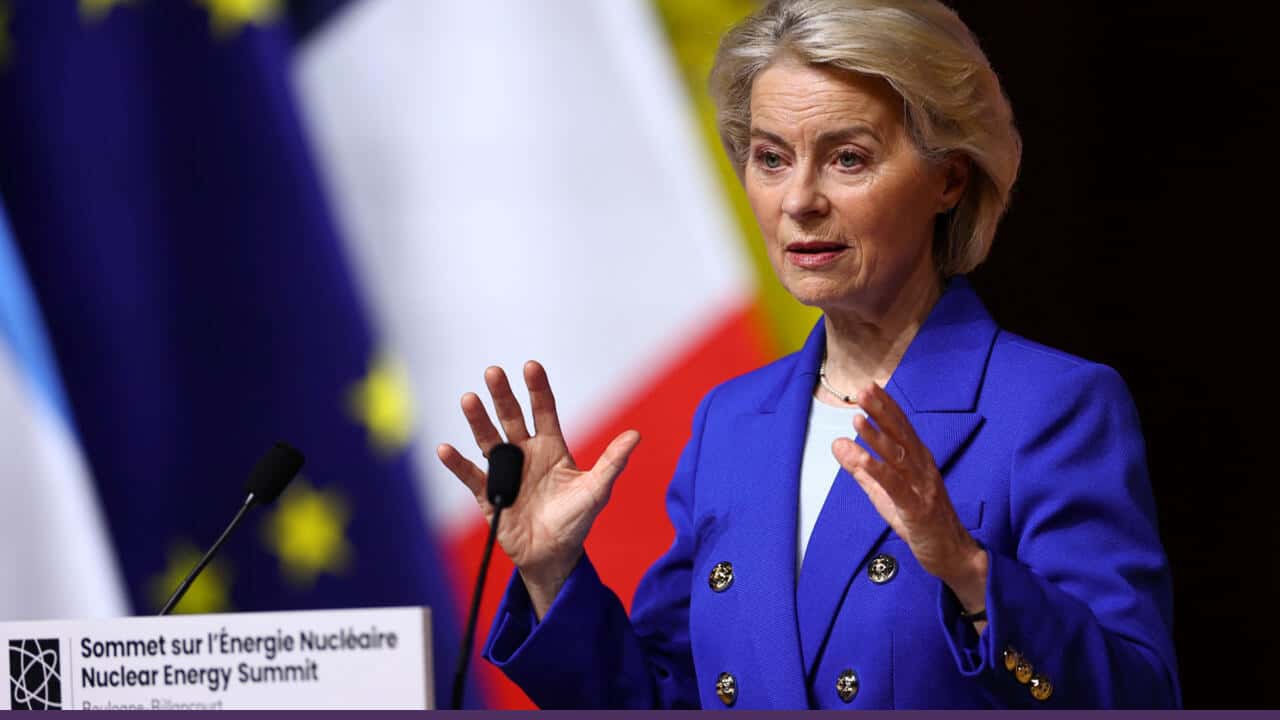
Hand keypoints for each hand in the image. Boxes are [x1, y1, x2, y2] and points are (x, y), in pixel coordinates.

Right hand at [436, 361, 640, 618]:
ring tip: (469, 399)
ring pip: (488, 440)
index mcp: (551, 447)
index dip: (538, 389)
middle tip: (493, 371)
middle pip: (512, 417)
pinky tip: (445, 449)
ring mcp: (505, 472)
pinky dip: (457, 464)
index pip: (543, 410)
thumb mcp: (597, 490)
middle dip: (503, 395)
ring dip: (478, 421)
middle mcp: (525, 453)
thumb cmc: (576, 520)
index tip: (531, 366)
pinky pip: (471, 476)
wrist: (554, 556)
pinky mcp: (488, 495)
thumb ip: (612, 462)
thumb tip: (636, 436)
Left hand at [831, 383, 987, 623]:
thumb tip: (837, 443)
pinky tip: (863, 459)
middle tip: (863, 391)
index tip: (870, 386)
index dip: (886, 406)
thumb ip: (862, 469)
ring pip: (899, 458)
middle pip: (901, 435)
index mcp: (919, 461)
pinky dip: (879, 471)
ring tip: (858, 419)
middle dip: (881, 412)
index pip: (902, 428)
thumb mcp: (885, 493)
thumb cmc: (920, 521)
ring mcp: (923, 488)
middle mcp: (923, 469)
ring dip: (878, 437)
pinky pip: (896, 487)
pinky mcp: (918, 510)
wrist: (953, 554)